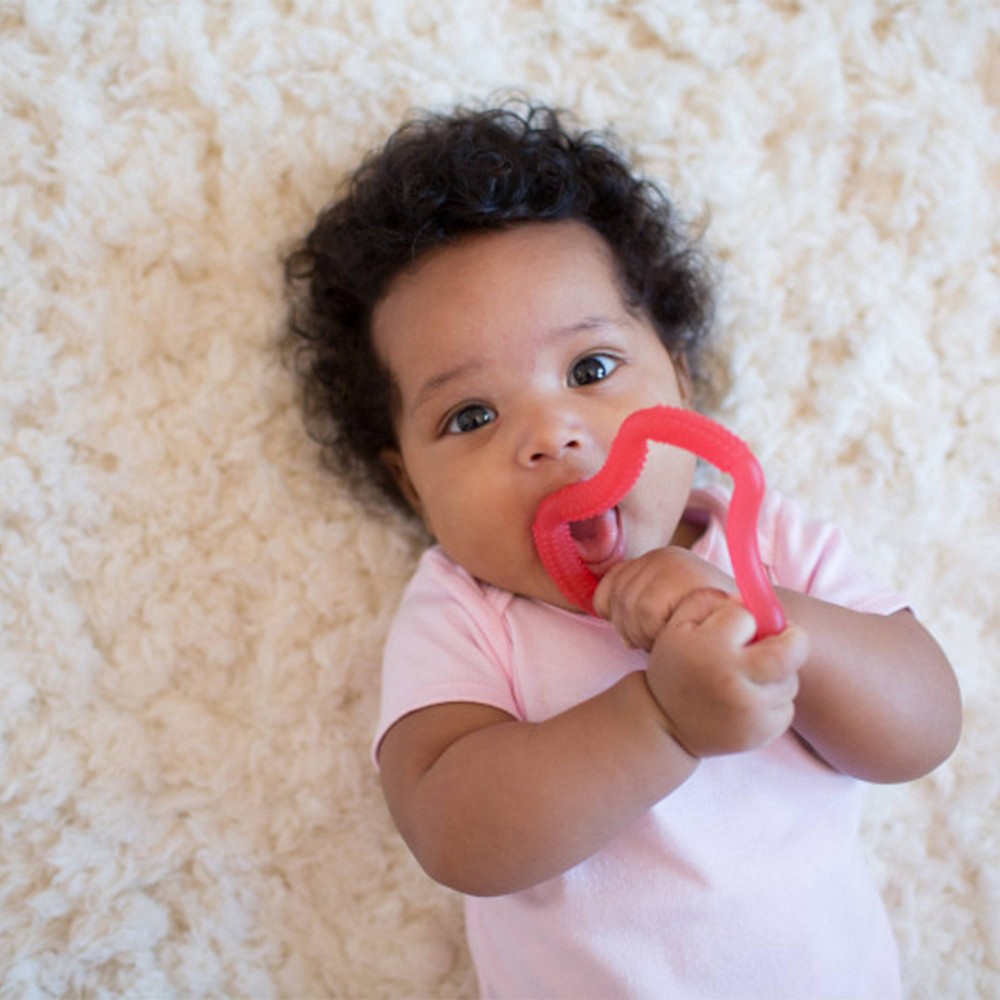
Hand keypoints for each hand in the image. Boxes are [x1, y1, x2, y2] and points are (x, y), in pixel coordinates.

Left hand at [593, 547, 737, 650]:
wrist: (758, 630)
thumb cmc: (708, 630)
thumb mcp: (667, 615)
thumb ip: (635, 610)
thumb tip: (608, 621)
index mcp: (651, 562)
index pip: (606, 588)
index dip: (614, 616)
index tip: (637, 633)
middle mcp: (660, 556)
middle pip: (615, 599)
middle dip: (629, 630)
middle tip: (655, 641)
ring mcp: (672, 563)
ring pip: (629, 607)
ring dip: (644, 634)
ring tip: (668, 638)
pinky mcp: (684, 575)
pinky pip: (647, 611)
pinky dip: (656, 632)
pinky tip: (677, 635)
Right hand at [594, 549, 808, 756]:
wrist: (666, 726)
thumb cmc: (676, 667)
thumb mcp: (677, 626)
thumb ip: (710, 601)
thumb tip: (746, 600)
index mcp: (709, 649)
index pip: (748, 618)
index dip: (743, 619)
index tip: (735, 629)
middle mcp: (732, 681)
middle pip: (790, 653)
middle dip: (794, 640)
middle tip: (788, 638)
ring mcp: (750, 711)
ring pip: (789, 681)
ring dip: (777, 674)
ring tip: (749, 677)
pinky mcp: (762, 733)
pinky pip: (786, 708)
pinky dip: (774, 702)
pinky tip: (749, 702)